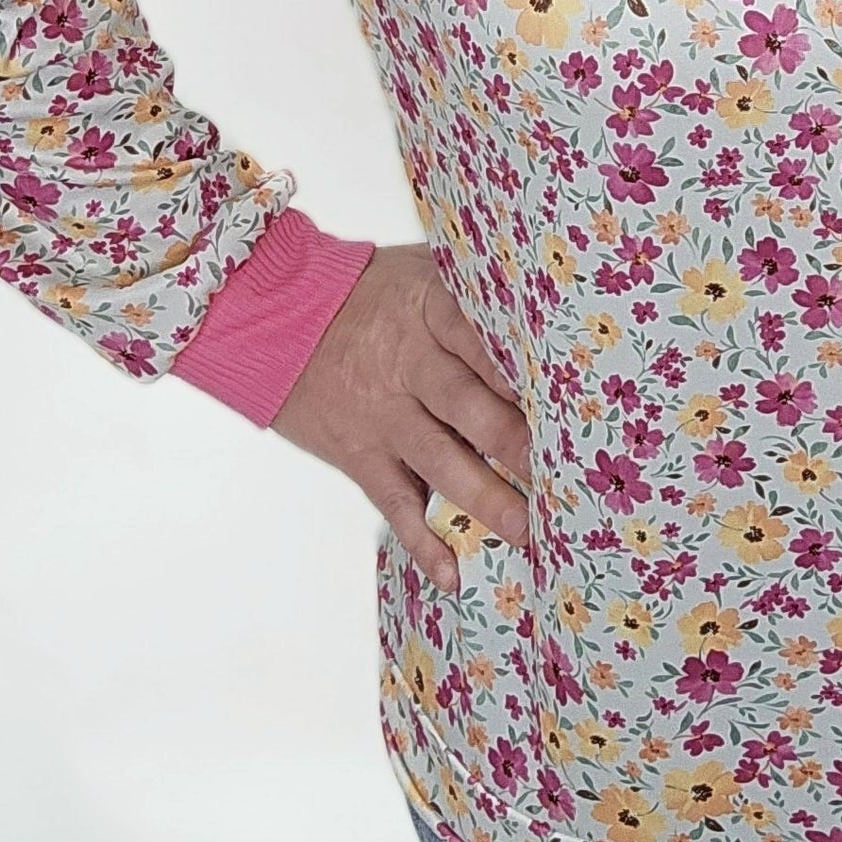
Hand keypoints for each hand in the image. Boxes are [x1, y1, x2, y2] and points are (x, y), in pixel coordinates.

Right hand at [268, 239, 533, 595]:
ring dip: (487, 499)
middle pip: (469, 406)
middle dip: (518, 443)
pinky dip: (421, 541)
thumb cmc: (369, 291)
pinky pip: (394, 503)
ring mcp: (383, 415)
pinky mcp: (361, 454)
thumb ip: (476, 284)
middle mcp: (407, 365)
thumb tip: (550, 292)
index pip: (480, 338)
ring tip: (530, 532)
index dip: (521, 369)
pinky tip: (451, 573)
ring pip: (441, 462)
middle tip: (567, 475)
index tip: (566, 396)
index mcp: (428, 310)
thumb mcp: (420, 268)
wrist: (274, 317)